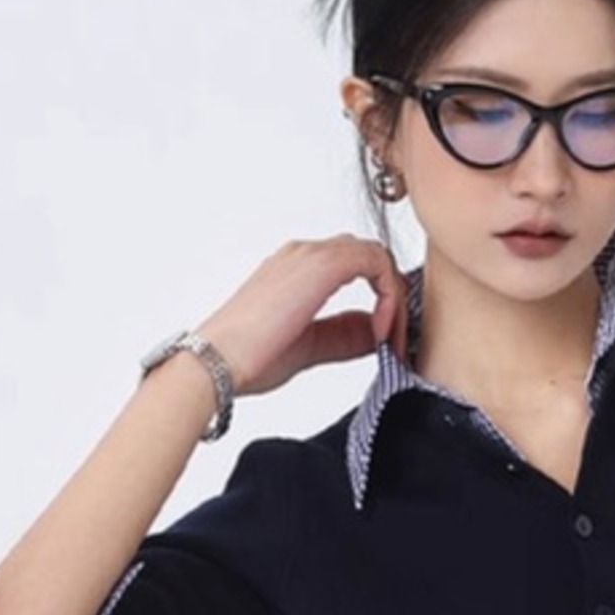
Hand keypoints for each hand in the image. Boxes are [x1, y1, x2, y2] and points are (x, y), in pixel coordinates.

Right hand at [193, 233, 410, 398]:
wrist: (220, 360)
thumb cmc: (249, 357)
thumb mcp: (310, 345)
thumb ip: (344, 335)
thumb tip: (375, 333)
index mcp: (297, 269)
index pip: (356, 265)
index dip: (380, 299)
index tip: (383, 339)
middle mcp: (304, 254)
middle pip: (369, 257)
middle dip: (391, 297)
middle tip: (394, 338)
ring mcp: (311, 255)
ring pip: (376, 256)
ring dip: (393, 298)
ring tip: (389, 337)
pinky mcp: (322, 264)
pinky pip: (377, 262)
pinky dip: (389, 296)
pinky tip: (380, 330)